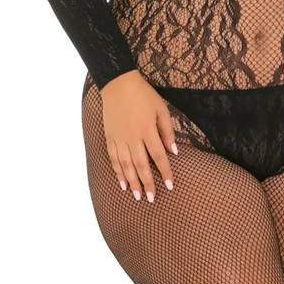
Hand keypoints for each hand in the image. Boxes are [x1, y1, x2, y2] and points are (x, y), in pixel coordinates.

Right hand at [100, 70, 178, 201]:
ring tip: (136, 196)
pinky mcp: (110, 137)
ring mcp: (119, 138)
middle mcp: (132, 137)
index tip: (171, 185)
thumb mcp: (162, 109)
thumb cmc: (144, 95)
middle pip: (141, 165)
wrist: (118, 84)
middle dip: (147, 183)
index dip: (165, 172)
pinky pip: (113, 158)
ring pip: (125, 165)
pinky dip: (118, 172)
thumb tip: (174, 152)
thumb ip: (168, 132)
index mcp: (147, 130)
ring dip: (132, 182)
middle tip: (151, 199)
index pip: (158, 156)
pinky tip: (122, 183)